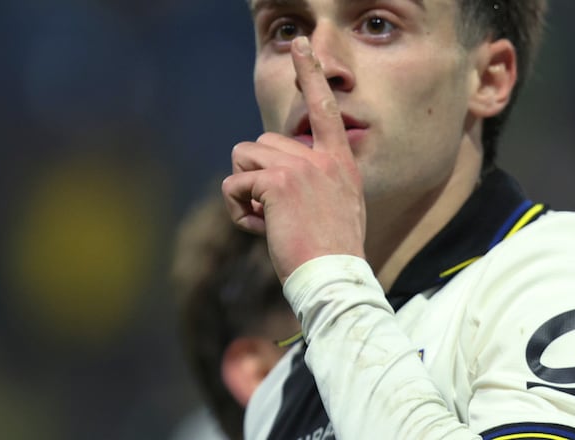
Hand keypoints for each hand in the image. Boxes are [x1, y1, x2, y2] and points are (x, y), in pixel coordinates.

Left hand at [222, 36, 365, 282]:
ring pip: (244, 156)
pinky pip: (235, 183)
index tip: (299, 46)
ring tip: (267, 219)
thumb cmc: (332, 250)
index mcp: (340, 160)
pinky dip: (237, 208)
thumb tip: (273, 170)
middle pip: (263, 141)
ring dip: (245, 189)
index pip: (324, 108)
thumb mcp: (338, 205)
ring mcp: (300, 167)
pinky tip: (259, 228)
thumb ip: (316, 179)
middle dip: (255, 173)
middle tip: (274, 211)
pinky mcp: (277, 183)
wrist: (335, 277)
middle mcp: (322, 157)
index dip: (310, 74)